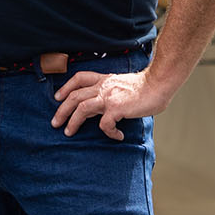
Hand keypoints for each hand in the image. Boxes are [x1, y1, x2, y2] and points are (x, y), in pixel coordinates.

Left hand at [51, 70, 167, 139]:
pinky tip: (116, 135)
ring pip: (81, 108)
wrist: (159, 83)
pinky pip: (105, 124)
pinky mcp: (116, 108)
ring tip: (68, 132)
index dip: (66, 87)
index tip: (58, 97)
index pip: (79, 79)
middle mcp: (102, 87)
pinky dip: (108, 132)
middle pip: (74, 96)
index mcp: (104, 79)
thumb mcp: (123, 83)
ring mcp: (108, 97)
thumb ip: (113, 91)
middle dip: (62, 110)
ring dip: (72, 121)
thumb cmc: (147, 86)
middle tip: (55, 122)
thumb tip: (109, 105)